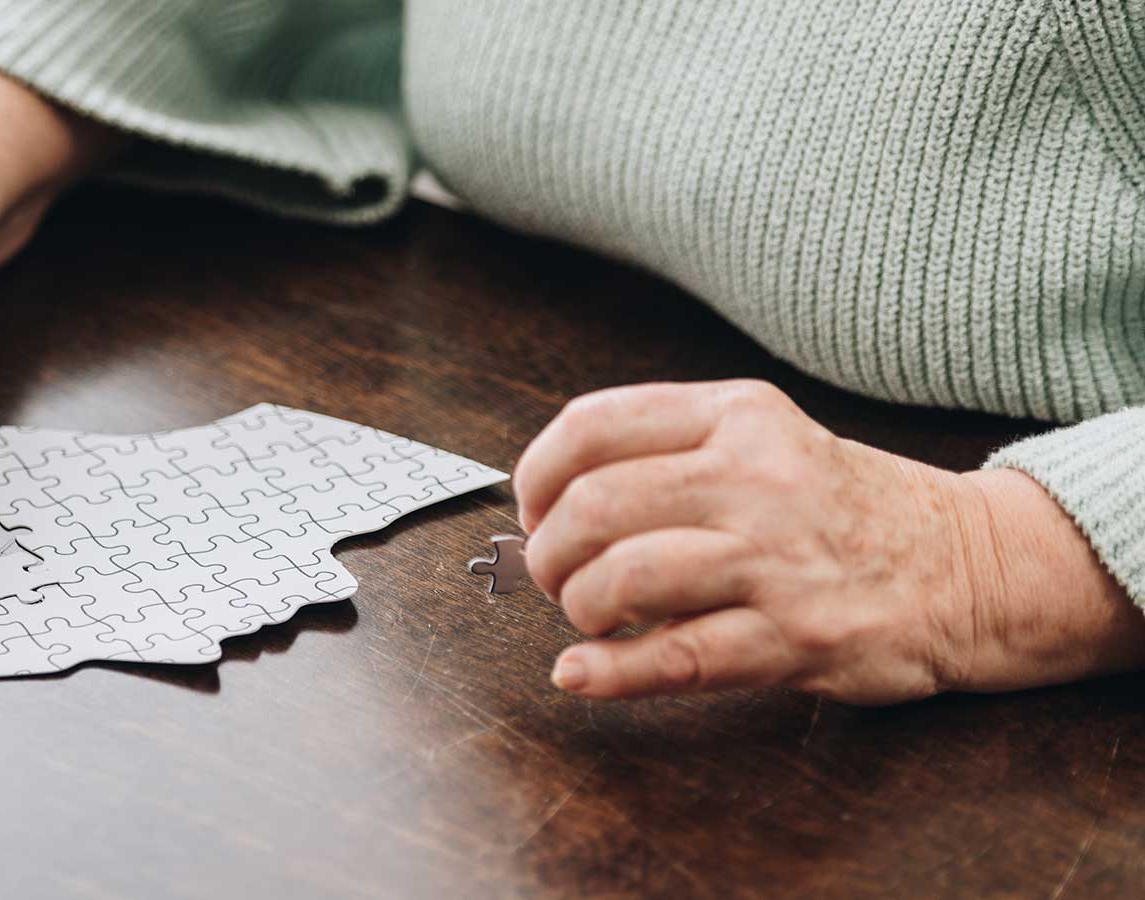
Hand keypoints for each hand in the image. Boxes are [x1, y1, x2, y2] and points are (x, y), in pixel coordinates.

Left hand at [513, 379, 1144, 704]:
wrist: (972, 565)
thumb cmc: (843, 508)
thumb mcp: (765, 439)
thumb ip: (671, 452)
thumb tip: (551, 496)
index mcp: (738, 416)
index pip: (592, 426)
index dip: (536, 476)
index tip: (533, 511)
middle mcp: (756, 478)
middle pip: (595, 505)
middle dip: (549, 552)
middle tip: (555, 576)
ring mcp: (776, 559)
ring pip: (626, 577)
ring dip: (581, 605)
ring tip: (590, 615)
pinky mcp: (795, 637)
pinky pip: (676, 657)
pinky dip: (610, 671)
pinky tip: (580, 672)